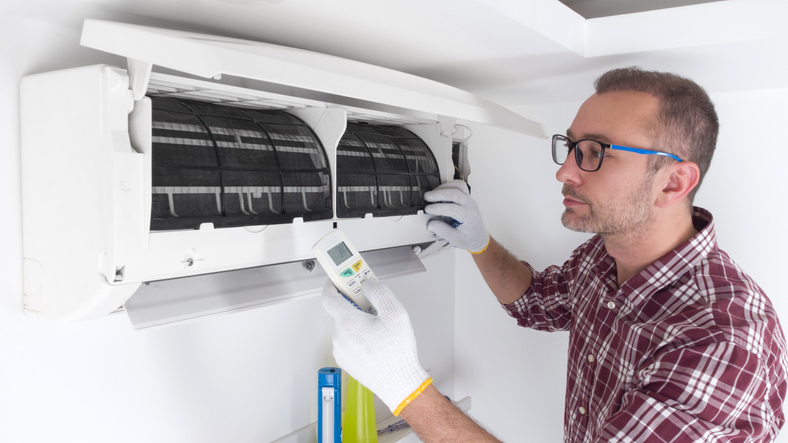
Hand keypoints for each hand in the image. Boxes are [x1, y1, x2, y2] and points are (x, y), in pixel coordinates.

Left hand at [322, 280, 430, 413]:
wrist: (398, 383)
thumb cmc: (397, 353)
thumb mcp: (395, 313)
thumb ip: (378, 292)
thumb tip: (367, 284)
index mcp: (348, 322)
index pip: (328, 297)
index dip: (333, 285)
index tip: (339, 279)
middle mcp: (340, 336)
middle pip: (341, 311)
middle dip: (355, 305)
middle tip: (372, 305)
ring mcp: (341, 350)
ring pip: (346, 327)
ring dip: (358, 322)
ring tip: (379, 328)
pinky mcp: (346, 360)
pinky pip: (348, 341)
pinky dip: (358, 336)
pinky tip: (375, 341)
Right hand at [424, 180, 489, 253]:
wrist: (478, 236)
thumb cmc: (469, 238)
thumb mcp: (456, 239)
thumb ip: (443, 231)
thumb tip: (431, 224)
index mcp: (469, 217)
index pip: (453, 209)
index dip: (438, 208)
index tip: (428, 210)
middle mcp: (470, 206)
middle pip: (455, 194)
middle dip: (439, 194)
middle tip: (427, 197)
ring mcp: (469, 199)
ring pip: (459, 186)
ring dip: (444, 187)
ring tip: (433, 193)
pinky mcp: (466, 197)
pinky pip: (460, 185)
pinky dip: (449, 185)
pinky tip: (440, 190)